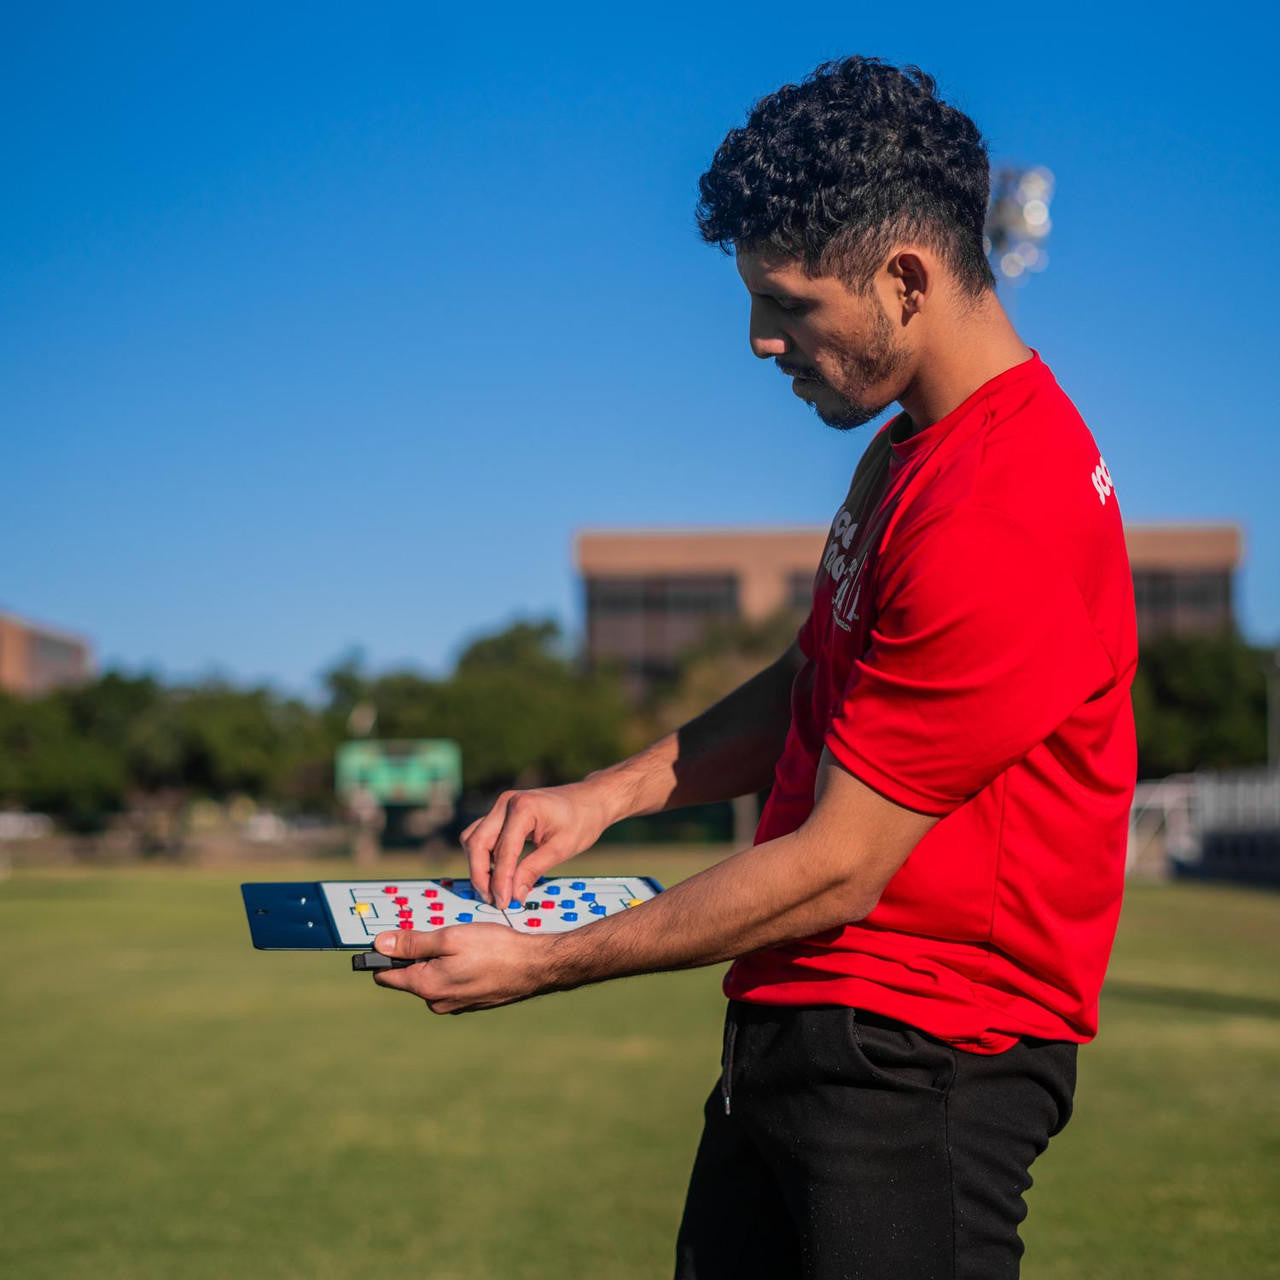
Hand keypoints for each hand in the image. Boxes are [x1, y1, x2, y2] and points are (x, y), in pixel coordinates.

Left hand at [370, 925, 556, 1013]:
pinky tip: (479, 956)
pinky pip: (454, 982)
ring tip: (468, 944)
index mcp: (426, 987)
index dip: (385, 954)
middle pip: (412, 974)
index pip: (386, 975)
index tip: (395, 937)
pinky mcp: (472, 1002)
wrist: (535, 967)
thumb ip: (413, 942)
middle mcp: (437, 1002)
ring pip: (435, 977)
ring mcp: (456, 1005)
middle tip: (447, 935)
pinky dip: (460, 967)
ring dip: (443, 960)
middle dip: (421, 953)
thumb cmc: (494, 949)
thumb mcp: (449, 938)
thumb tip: (380, 944)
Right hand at [461, 781, 611, 905]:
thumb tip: (514, 896)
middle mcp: (506, 803)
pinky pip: (482, 836)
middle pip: (476, 842)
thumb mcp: (561, 849)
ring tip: (494, 890)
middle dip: (481, 875)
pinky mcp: (502, 814)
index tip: (504, 903)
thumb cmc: (581, 820)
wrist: (590, 800)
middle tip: (493, 900)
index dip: (500, 881)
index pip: (503, 851)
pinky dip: (485, 856)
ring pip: (474, 838)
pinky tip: (498, 874)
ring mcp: (501, 806)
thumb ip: (534, 870)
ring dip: (479, 866)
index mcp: (523, 808)